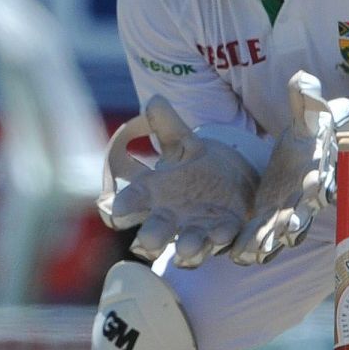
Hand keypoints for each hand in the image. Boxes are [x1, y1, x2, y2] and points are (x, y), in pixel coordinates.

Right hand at [100, 98, 258, 268]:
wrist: (230, 180)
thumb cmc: (195, 166)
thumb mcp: (182, 142)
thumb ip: (167, 125)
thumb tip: (155, 100)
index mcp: (154, 194)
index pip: (132, 201)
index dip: (123, 207)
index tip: (117, 211)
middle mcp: (171, 217)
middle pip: (155, 233)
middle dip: (152, 238)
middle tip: (148, 241)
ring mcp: (197, 228)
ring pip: (188, 244)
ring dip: (188, 248)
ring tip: (187, 249)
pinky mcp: (224, 230)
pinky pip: (222, 238)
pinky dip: (222, 238)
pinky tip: (223, 232)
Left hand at [231, 71, 342, 264]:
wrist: (306, 156)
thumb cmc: (310, 136)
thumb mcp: (309, 116)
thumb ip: (306, 101)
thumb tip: (302, 78)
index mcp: (319, 170)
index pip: (323, 179)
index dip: (321, 185)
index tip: (316, 187)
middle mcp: (306, 196)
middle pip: (303, 212)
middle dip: (296, 222)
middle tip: (287, 230)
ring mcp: (288, 211)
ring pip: (281, 230)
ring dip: (270, 241)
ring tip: (255, 251)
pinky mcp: (269, 217)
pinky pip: (261, 234)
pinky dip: (252, 245)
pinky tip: (238, 254)